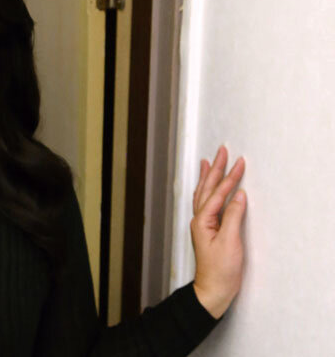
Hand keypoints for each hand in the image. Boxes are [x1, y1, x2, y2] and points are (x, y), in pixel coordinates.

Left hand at [191, 145, 246, 318]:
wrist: (213, 289)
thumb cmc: (221, 270)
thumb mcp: (231, 242)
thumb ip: (234, 217)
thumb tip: (239, 195)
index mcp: (203, 220)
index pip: (218, 193)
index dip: (230, 177)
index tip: (239, 162)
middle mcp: (199, 219)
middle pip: (207, 188)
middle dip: (215, 169)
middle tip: (221, 150)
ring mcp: (202, 224)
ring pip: (203, 194)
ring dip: (207, 176)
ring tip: (207, 161)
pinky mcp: (207, 229)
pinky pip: (205, 203)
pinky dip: (207, 190)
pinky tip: (207, 187)